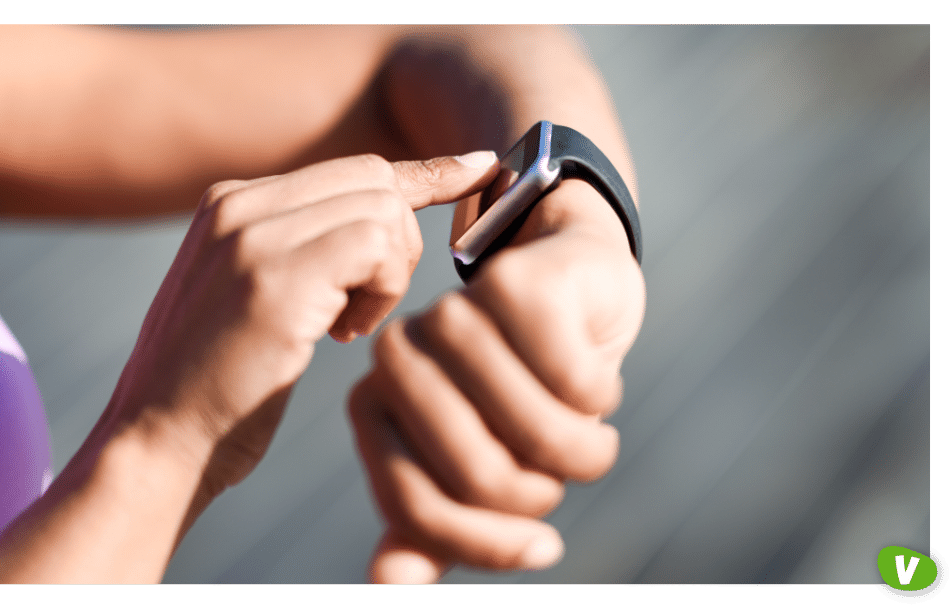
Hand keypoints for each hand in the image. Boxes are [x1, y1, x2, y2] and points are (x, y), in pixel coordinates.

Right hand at [103, 151, 498, 502]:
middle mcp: (237, 205)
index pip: (352, 170)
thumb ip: (298, 250)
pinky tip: (346, 334)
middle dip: (401, 241)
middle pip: (375, 179)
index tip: (480, 169)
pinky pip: (375, 246)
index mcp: (230, 203)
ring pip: (382, 208)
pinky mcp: (273, 279)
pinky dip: (383, 290)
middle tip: (370, 305)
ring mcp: (251, 237)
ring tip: (349, 325)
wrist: (156, 446)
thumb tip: (378, 227)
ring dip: (390, 273)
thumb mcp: (253, 297)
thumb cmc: (217, 387)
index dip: (425, 174)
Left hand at [348, 179, 645, 582]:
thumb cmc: (518, 389)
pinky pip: (574, 384)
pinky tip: (595, 377)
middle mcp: (396, 355)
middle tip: (563, 471)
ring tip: (590, 430)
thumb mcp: (476, 465)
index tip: (544, 548)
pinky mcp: (515, 285)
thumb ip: (428, 529)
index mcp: (371, 406)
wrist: (569, 291)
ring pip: (535, 433)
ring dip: (585, 450)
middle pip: (478, 477)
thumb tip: (386, 589)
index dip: (488, 545)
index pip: (415, 510)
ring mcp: (451, 312)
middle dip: (542, 494)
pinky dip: (601, 397)